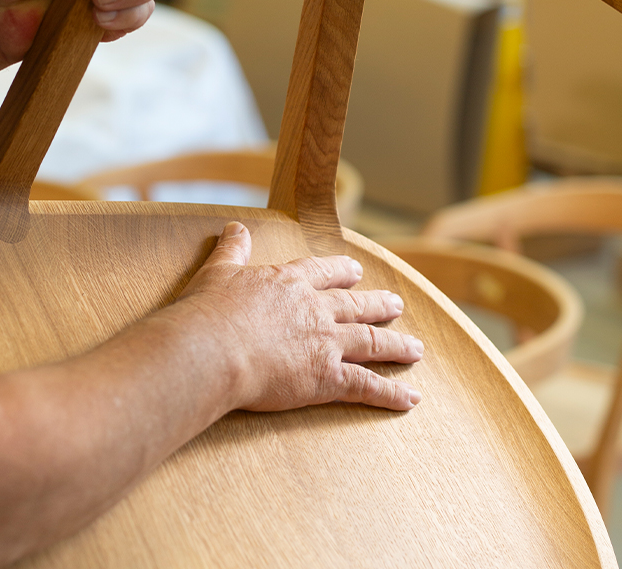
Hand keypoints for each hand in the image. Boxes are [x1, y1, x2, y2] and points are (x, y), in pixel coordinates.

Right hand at [178, 222, 423, 411]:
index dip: (341, 272)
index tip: (355, 272)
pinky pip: (366, 385)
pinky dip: (391, 393)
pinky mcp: (327, 378)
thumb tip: (234, 227)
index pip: (322, 273)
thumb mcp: (218, 272)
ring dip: (396, 346)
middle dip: (379, 306)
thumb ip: (231, 250)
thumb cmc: (209, 312)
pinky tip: (410, 398)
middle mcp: (315, 310)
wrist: (213, 349)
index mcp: (289, 283)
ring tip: (415, 349)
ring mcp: (326, 343)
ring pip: (371, 342)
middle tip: (397, 305)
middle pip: (356, 306)